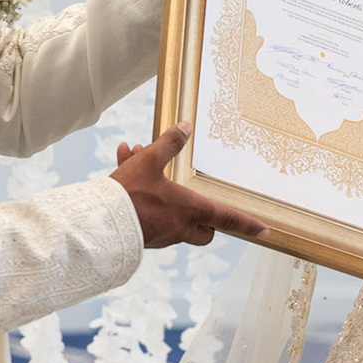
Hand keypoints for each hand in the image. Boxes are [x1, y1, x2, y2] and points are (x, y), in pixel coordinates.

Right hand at [110, 122, 268, 247]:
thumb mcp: (150, 162)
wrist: (98, 224)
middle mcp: (180, 226)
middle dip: (206, 218)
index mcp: (189, 210)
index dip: (248, 224)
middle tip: (196, 200)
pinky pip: (151, 213)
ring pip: (174, 216)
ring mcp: (162, 234)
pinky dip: (143, 194)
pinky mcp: (144, 235)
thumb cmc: (129, 195)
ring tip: (136, 156)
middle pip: (205, 230)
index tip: (264, 231)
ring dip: (162, 190)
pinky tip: (123, 164)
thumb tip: (185, 127)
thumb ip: (169, 144)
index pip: (228, 218)